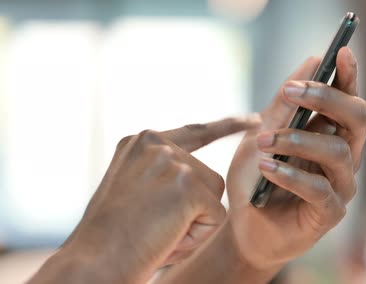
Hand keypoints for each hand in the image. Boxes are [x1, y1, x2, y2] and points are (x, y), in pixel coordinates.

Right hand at [30, 116, 258, 283]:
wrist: (94, 262)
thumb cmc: (112, 238)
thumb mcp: (133, 190)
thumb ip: (163, 174)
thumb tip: (202, 179)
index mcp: (140, 142)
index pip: (194, 132)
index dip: (226, 128)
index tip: (253, 120)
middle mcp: (156, 142)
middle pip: (206, 177)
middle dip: (192, 210)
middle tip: (152, 228)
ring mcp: (172, 161)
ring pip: (213, 196)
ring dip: (193, 223)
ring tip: (157, 233)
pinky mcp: (188, 184)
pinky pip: (216, 217)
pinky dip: (197, 236)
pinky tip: (167, 239)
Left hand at [226, 47, 365, 269]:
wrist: (243, 227)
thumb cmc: (256, 178)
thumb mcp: (261, 134)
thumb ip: (284, 104)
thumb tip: (312, 59)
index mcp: (331, 132)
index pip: (348, 98)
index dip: (349, 74)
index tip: (341, 50)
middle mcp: (344, 155)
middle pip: (358, 117)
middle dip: (328, 98)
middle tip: (292, 91)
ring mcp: (341, 184)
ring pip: (338, 151)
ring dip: (297, 140)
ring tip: (263, 140)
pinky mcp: (330, 213)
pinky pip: (319, 189)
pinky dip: (291, 175)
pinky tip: (266, 168)